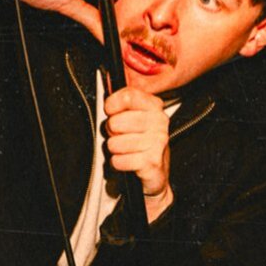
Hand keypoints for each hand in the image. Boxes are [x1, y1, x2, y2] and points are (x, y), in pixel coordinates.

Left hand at [104, 87, 173, 221]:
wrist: (155, 172)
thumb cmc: (140, 142)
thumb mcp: (134, 117)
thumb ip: (122, 104)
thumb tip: (106, 93)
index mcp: (154, 106)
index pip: (127, 96)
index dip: (112, 105)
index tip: (110, 111)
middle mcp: (159, 121)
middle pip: (116, 121)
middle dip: (111, 131)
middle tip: (119, 135)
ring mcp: (157, 141)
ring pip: (115, 143)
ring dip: (115, 149)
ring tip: (124, 149)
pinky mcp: (152, 161)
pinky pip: (119, 160)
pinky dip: (118, 163)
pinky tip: (127, 161)